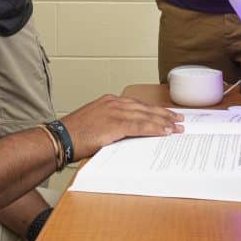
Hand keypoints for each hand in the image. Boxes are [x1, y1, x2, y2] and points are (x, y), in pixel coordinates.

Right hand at [60, 94, 183, 159]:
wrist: (60, 139)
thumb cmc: (74, 135)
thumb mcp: (95, 124)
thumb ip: (112, 124)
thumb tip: (127, 134)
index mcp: (109, 101)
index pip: (137, 104)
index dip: (153, 110)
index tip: (166, 114)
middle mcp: (114, 102)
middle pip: (145, 108)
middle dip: (164, 114)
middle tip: (179, 118)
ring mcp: (116, 111)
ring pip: (147, 116)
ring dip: (164, 122)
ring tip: (178, 127)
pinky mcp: (116, 124)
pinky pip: (141, 126)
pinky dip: (156, 129)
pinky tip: (166, 132)